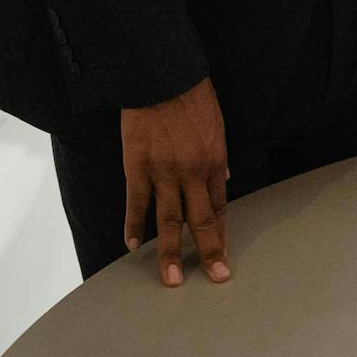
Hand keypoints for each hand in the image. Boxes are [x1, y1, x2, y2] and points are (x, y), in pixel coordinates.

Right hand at [120, 76, 229, 287]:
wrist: (162, 78)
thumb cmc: (192, 97)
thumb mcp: (217, 125)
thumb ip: (219, 154)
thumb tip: (224, 176)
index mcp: (214, 161)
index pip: (220, 206)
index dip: (222, 232)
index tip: (224, 254)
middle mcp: (193, 173)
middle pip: (202, 220)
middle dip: (209, 252)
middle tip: (215, 277)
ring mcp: (164, 173)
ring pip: (169, 221)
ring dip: (170, 252)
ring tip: (171, 278)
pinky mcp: (137, 168)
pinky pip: (136, 204)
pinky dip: (133, 227)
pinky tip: (132, 246)